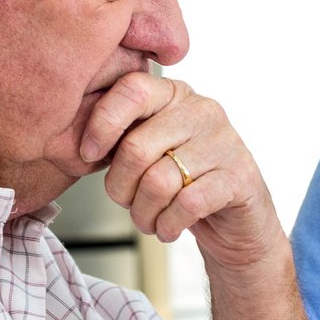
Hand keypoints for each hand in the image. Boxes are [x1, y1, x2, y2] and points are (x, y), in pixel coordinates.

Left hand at [80, 71, 283, 268]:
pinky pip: (187, 204)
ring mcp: (224, 143)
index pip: (131, 90)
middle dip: (120, 188)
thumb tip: (79, 143)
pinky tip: (168, 229)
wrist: (235, 221)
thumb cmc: (182, 183)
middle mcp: (202, 110)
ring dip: (144, 213)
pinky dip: (168, 225)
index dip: (101, 125)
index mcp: (174, 94)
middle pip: (136, 148)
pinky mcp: (239, 177)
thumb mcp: (148, 150)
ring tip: (148, 221)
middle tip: (126, 203)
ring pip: (159, 182)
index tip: (88, 155)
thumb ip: (120, 136)